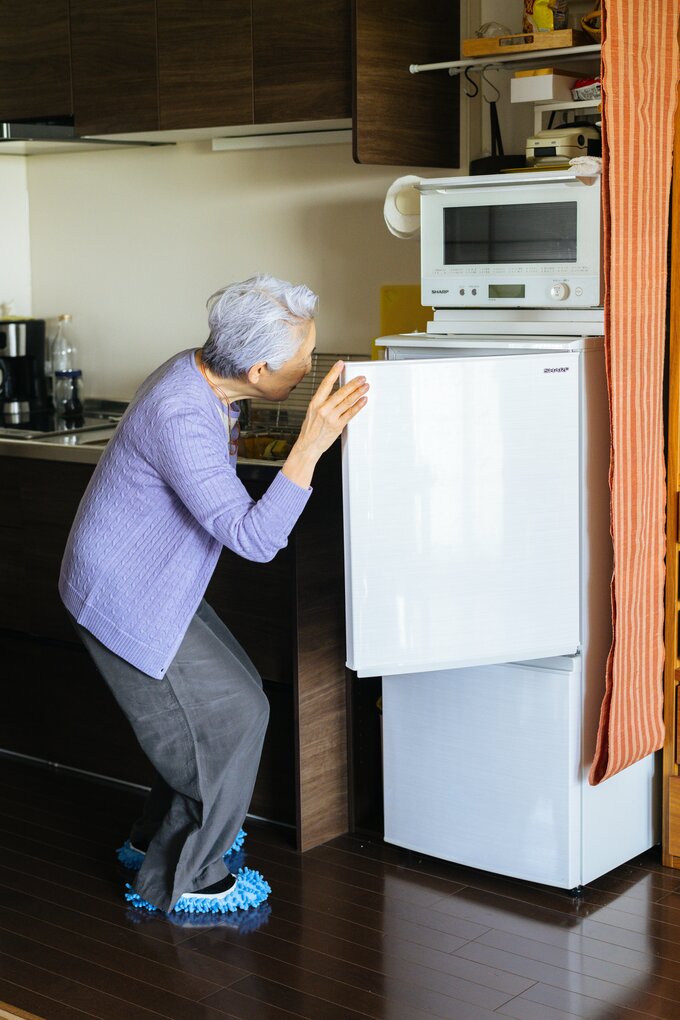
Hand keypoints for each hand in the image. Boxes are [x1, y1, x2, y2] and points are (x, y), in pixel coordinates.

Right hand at [282, 361, 368, 488]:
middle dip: (353, 384)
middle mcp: (323, 409)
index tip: (341, 364)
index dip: (334, 373)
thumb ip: (324, 402)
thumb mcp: (312, 412)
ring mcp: (331, 417)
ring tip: (365, 387)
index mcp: (315, 403)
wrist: (308, 446)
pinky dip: (358, 406)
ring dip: (358, 393)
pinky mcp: (338, 426)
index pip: (326, 384)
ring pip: (347, 402)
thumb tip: (337, 393)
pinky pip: (350, 414)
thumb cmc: (310, 430)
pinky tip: (363, 400)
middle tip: (361, 378)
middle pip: (341, 392)